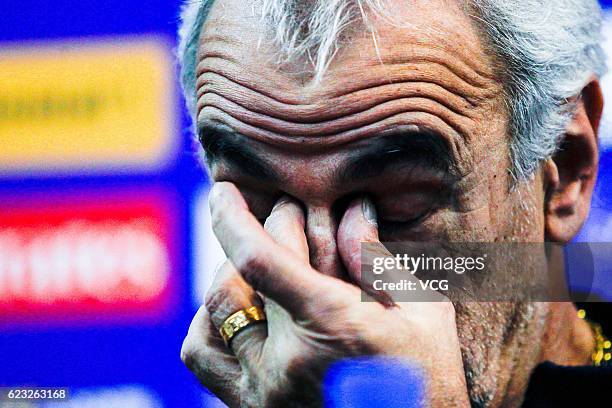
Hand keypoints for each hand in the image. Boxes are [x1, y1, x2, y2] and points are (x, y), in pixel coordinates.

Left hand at [181, 182, 468, 406]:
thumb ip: (378, 258)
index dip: (232, 218)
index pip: (260, 259)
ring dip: (229, 278)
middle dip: (254, 238)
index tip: (223, 190)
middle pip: (238, 278)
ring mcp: (262, 391)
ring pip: (212, 314)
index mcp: (332, 326)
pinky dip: (210, 322)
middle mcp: (286, 362)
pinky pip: (203, 357)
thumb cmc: (428, 376)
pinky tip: (242, 311)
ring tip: (259, 269)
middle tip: (283, 227)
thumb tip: (352, 209)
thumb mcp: (422, 309)